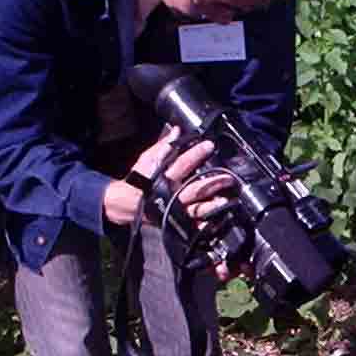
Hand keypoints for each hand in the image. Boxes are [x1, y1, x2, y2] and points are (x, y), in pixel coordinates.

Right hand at [103, 127, 232, 228]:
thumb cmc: (139, 179)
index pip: (183, 163)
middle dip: (212, 183)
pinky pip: (192, 225)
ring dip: (211, 205)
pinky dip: (202, 224)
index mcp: (165, 176)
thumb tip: (177, 131)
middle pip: (195, 188)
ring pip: (196, 208)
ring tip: (225, 200)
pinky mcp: (177, 221)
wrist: (127, 204)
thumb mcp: (147, 160)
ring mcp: (175, 209)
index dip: (196, 154)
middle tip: (228, 178)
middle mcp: (172, 193)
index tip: (209, 145)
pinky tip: (213, 221)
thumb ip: (163, 146)